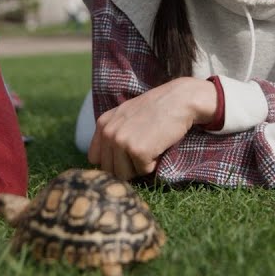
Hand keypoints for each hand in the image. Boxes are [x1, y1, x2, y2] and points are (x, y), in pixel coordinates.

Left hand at [88, 77, 215, 180]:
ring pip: (124, 174)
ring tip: (151, 146)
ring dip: (139, 166)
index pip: (95, 158)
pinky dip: (154, 163)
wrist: (179, 100)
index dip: (112, 160)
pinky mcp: (138, 151)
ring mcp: (122, 142)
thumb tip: (105, 161)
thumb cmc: (157, 108)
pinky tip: (159, 145)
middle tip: (144, 149)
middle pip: (109, 169)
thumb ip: (113, 132)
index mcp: (103, 124)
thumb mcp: (126, 115)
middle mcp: (108, 133)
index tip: (126, 155)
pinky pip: (143, 171)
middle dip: (127, 165)